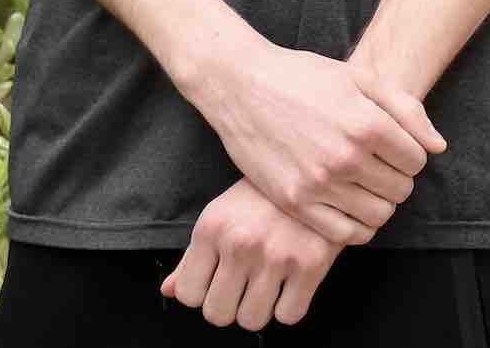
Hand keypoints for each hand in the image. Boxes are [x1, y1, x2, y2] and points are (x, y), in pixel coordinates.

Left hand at [162, 177, 338, 328]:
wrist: (320, 169)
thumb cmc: (266, 194)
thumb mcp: (223, 213)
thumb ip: (192, 256)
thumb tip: (169, 290)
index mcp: (212, 228)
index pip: (188, 295)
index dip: (204, 293)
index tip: (219, 282)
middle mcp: (240, 243)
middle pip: (218, 314)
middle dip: (231, 305)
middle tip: (245, 286)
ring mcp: (276, 255)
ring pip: (252, 320)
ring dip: (260, 308)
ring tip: (269, 285)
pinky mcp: (311, 263)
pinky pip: (289, 315)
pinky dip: (291, 306)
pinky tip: (293, 284)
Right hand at [185, 40, 442, 244]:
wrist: (243, 85)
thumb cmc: (306, 77)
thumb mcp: (362, 79)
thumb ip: (407, 111)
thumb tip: (438, 148)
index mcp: (367, 124)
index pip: (417, 161)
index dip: (411, 155)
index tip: (395, 148)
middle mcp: (345, 157)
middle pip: (400, 190)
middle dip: (398, 179)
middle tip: (380, 166)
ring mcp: (317, 183)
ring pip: (377, 215)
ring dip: (380, 203)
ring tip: (366, 185)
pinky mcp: (293, 202)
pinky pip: (343, 234)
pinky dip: (356, 227)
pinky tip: (350, 206)